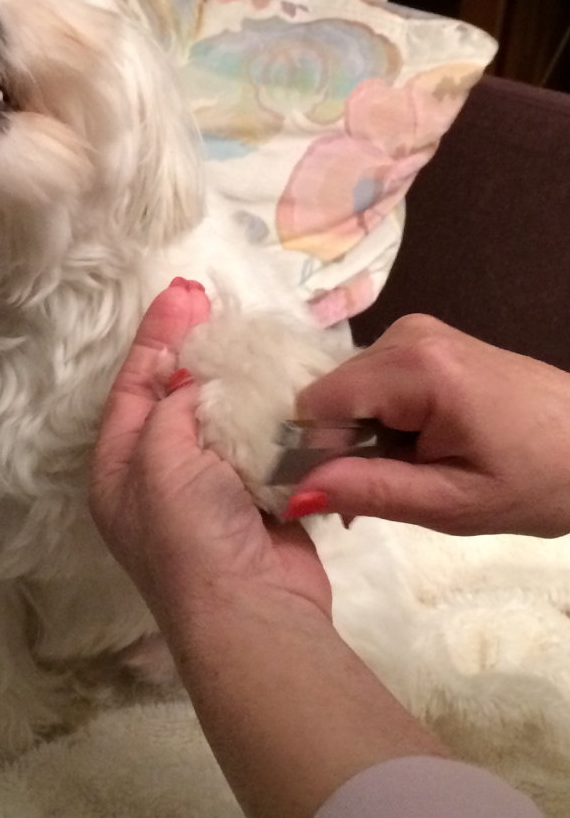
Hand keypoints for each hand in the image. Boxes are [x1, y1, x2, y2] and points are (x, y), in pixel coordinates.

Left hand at [91, 280, 330, 634]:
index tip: (181, 293)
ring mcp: (208, 487)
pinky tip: (279, 378)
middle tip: (211, 299)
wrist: (250, 614)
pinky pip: (258, 440)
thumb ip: (173, 407)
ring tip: (247, 330)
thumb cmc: (189, 532)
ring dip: (234, 378)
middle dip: (193, 351)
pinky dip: (267, 411)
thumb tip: (195, 385)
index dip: (156, 338)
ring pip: (219, 415)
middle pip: (174, 396)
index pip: (134, 385)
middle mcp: (157, 475)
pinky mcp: (256, 496)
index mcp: (119, 466)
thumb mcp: (159, 458)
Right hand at [294, 314, 569, 536]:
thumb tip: (293, 495)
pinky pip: (370, 380)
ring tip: (410, 469)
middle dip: (342, 445)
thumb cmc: (540, 480)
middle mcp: (406, 334)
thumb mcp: (453, 503)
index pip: (316, 403)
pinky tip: (416, 444)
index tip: (346, 491)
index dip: (316, 450)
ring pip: (346, 389)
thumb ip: (369, 491)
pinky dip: (379, 418)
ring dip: (361, 434)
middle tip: (386, 491)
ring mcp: (415, 330)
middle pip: (330, 394)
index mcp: (415, 367)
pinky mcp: (423, 338)